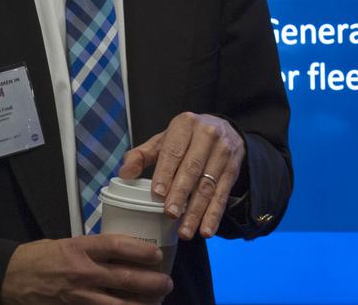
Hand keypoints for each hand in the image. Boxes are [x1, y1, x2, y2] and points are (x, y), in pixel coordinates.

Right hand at [0, 234, 171, 303]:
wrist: (9, 277)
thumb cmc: (41, 256)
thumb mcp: (69, 243)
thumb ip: (95, 249)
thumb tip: (125, 251)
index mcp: (81, 248)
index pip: (117, 246)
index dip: (141, 251)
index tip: (157, 255)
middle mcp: (81, 272)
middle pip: (125, 278)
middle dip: (151, 283)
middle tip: (166, 284)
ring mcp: (77, 296)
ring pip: (117, 304)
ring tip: (155, 303)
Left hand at [118, 112, 245, 239]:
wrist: (224, 129)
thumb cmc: (186, 139)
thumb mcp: (164, 140)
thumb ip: (142, 155)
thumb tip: (124, 174)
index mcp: (186, 124)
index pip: (174, 150)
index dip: (166, 172)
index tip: (158, 194)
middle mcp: (208, 134)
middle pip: (193, 168)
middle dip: (181, 193)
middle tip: (170, 214)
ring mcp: (223, 151)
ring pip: (208, 184)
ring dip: (197, 211)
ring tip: (185, 232)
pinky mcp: (234, 168)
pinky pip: (223, 194)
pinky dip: (215, 214)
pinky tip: (206, 230)